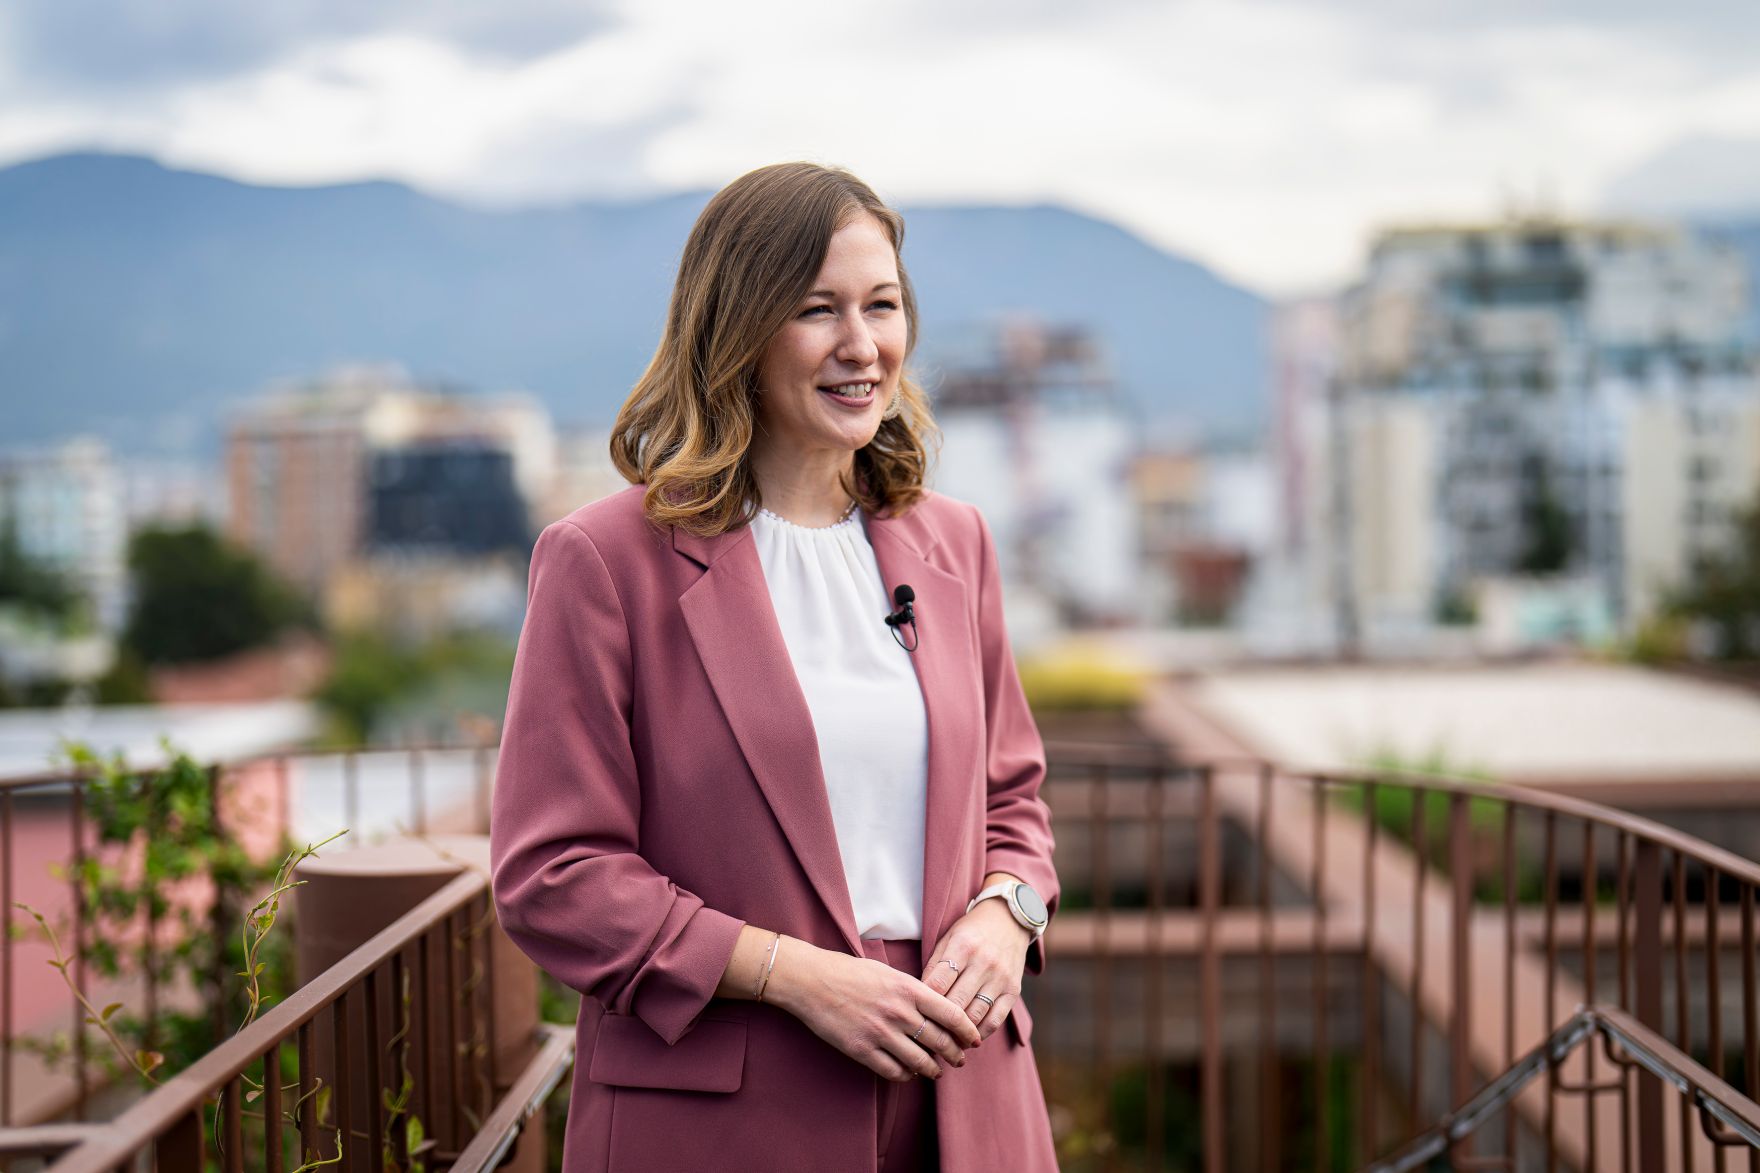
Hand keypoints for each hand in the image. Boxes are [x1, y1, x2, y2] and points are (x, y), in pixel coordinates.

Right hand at [763, 937, 980, 1082]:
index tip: (974, 1040)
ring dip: (932, 1069)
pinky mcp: (862, 1050)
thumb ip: (912, 990)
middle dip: (954, 1054)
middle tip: (959, 1060)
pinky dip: (906, 1075)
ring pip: (919, 1061)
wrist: (811, 981)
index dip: (967, 1031)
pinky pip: (893, 1071)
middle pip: (939, 1041)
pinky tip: (909, 1073)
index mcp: (908, 989)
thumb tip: (936, 1008)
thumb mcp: (887, 971)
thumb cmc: (849, 972)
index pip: (951, 1014)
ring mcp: (880, 1033)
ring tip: (936, 1071)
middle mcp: (899, 1012)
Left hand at [922, 895, 1030, 1042]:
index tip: (914, 1016)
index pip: (938, 984)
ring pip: (975, 1015)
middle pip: (956, 1003)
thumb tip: (919, 997)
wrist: (1009, 920)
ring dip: (958, 1033)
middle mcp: (983, 962)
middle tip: (925, 1036)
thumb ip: (934, 965)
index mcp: (962, 946)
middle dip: (939, 1023)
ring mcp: (1000, 977)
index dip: (923, 1004)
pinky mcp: (1014, 990)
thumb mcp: (948, 938)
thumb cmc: (971, 931)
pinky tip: (968, 1037)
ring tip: (944, 1041)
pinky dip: (981, 1033)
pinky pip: (996, 1019)